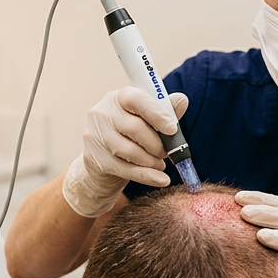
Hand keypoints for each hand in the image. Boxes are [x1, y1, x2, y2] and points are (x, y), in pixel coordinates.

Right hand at [62, 87, 189, 217]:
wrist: (103, 163)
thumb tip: (182, 100)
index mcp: (118, 97)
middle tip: (167, 152)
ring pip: (130, 151)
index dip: (156, 114)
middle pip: (134, 128)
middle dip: (157, 144)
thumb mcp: (149, 120)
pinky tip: (161, 179)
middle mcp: (102, 113)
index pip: (135, 99)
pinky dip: (147, 176)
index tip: (172, 129)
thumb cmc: (131, 135)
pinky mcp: (95, 159)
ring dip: (152, 161)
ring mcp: (95, 136)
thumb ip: (166, 110)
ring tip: (160, 163)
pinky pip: (126, 169)